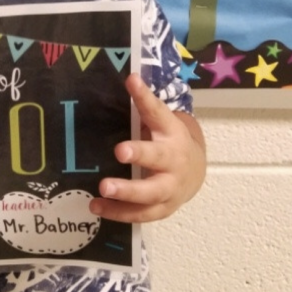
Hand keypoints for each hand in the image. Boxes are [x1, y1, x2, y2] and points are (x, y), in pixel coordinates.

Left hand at [89, 73, 205, 223]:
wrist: (195, 173)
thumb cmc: (169, 142)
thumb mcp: (160, 121)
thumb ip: (145, 103)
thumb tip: (130, 77)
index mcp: (172, 133)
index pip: (158, 112)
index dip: (145, 98)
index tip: (132, 82)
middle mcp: (174, 161)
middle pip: (158, 158)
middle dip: (140, 155)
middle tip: (119, 151)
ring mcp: (170, 188)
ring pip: (150, 193)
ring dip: (126, 193)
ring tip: (102, 188)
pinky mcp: (162, 209)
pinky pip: (140, 214)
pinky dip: (118, 213)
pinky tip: (96, 207)